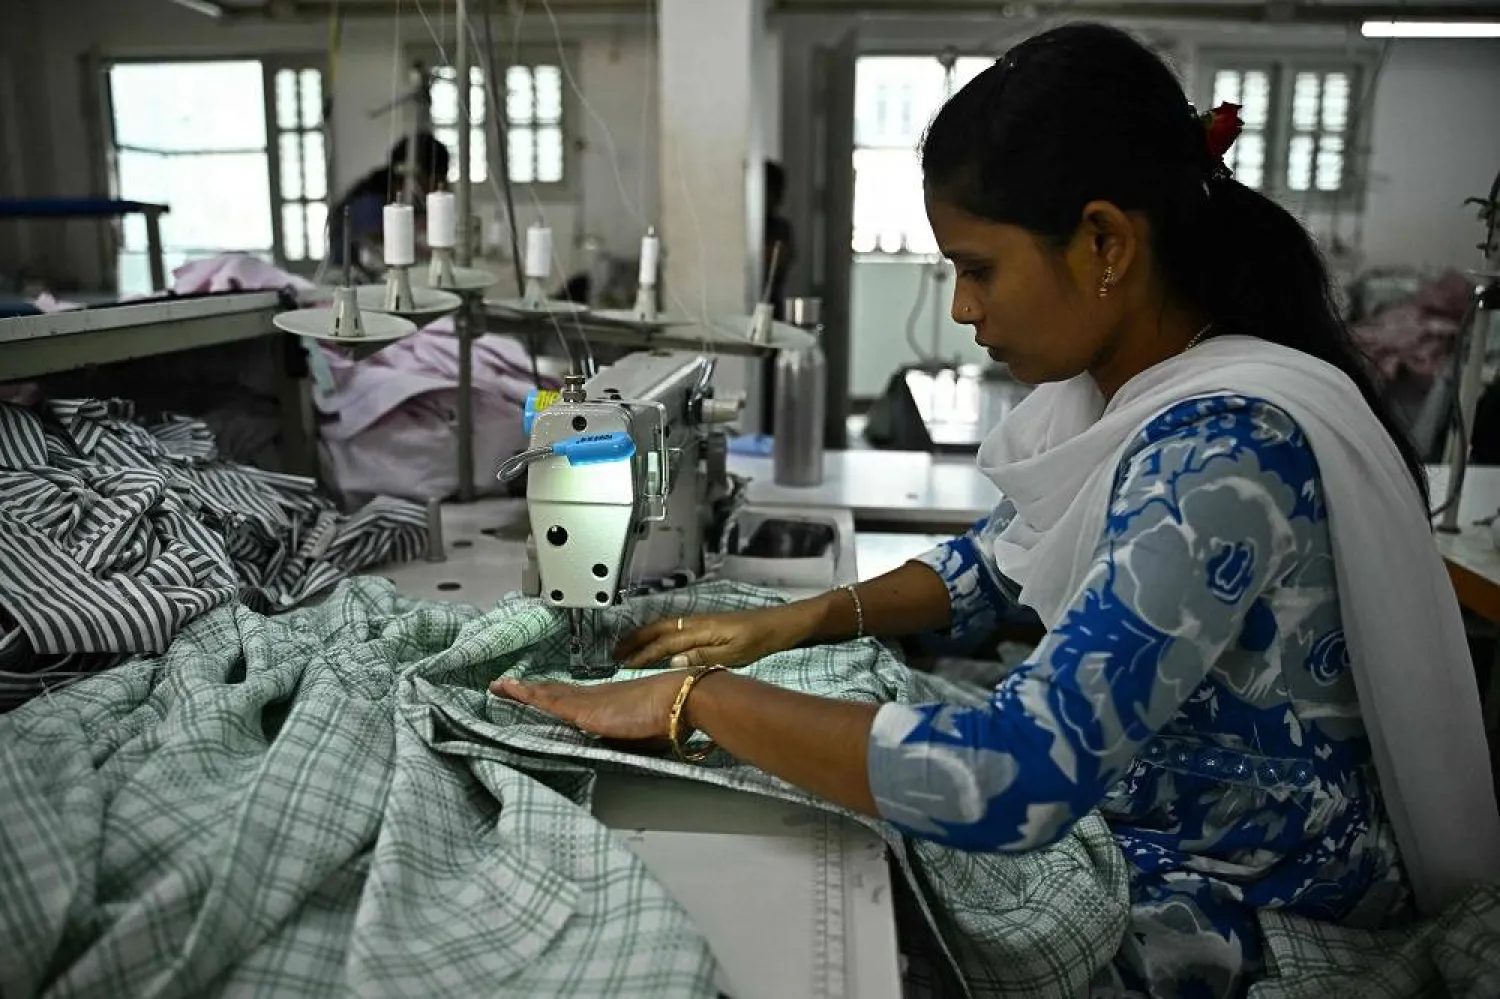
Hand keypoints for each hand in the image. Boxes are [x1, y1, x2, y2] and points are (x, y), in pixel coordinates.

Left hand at [491, 671, 686, 741]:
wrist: (680, 700)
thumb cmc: (670, 716)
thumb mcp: (641, 731)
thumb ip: (622, 734)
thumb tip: (612, 741)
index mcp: (606, 701)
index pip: (570, 697)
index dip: (550, 693)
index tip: (533, 690)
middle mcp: (593, 696)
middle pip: (553, 692)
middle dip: (528, 690)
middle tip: (505, 685)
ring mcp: (587, 701)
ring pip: (546, 694)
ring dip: (522, 691)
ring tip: (500, 687)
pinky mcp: (585, 710)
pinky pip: (549, 701)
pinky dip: (528, 695)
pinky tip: (512, 691)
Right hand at [613, 603, 818, 669]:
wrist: (782, 624)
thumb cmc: (761, 639)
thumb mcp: (734, 654)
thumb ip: (702, 658)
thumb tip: (672, 662)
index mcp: (701, 629)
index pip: (665, 642)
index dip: (643, 654)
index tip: (624, 664)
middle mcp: (697, 621)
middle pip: (658, 628)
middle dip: (635, 640)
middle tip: (614, 653)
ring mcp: (701, 621)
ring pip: (664, 626)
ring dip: (643, 636)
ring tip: (627, 647)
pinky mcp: (708, 624)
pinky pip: (674, 627)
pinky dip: (658, 634)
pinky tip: (655, 642)